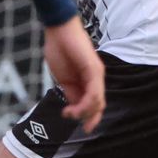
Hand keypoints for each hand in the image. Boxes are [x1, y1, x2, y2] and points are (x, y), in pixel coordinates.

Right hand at [44, 18, 105, 132]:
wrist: (58, 29)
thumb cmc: (58, 48)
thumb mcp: (63, 76)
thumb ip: (70, 90)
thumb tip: (73, 107)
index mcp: (87, 79)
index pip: (94, 103)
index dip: (89, 117)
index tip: (83, 128)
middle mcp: (95, 78)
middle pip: (99, 105)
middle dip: (90, 119)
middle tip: (82, 128)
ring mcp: (96, 74)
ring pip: (97, 102)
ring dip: (84, 113)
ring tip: (69, 113)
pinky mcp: (94, 70)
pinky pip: (94, 92)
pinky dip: (85, 104)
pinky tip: (73, 108)